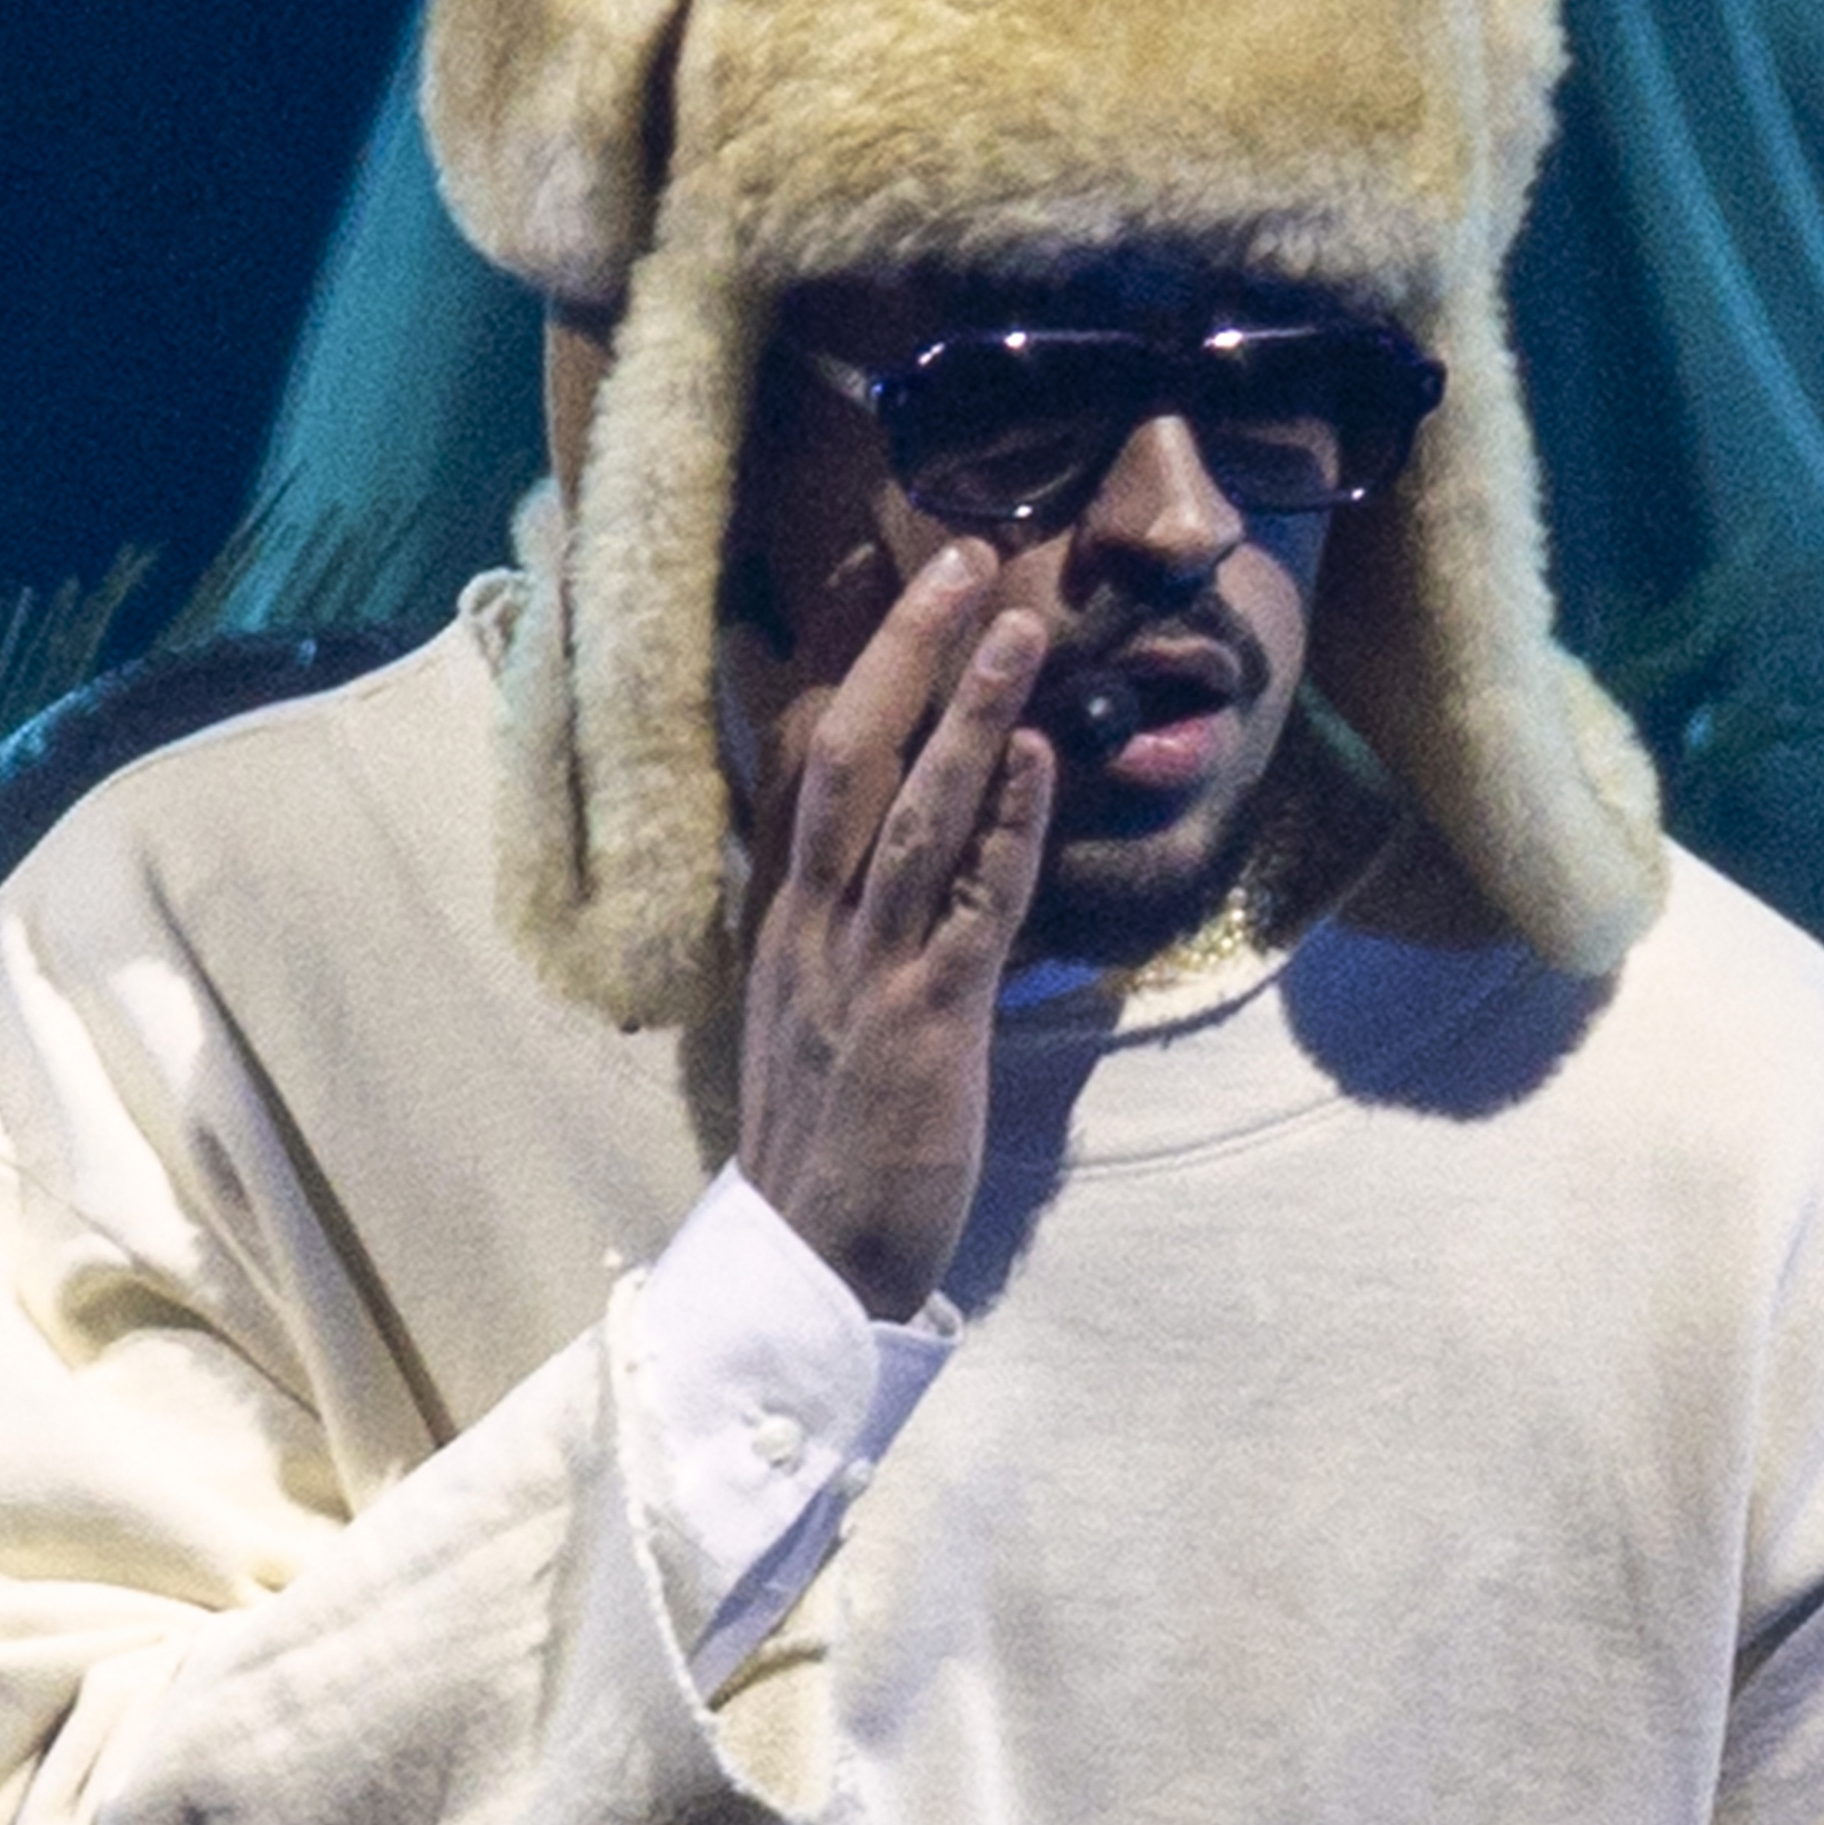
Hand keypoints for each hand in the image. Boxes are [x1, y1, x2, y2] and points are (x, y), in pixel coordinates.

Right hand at [732, 538, 1052, 1317]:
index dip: (835, 663)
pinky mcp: (922, 1022)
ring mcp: (861, 970)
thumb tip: (893, 869)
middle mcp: (811, 929)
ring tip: (1013, 623)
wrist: (806, 1269)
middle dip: (900, 651)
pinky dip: (1006, 828)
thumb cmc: (830, 1152)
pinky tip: (1037, 759)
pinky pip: (970, 905)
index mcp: (785, 923)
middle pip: (846, 756)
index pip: (803, 764)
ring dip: (965, 711)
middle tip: (956, 555)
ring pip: (909, 812)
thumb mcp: (816, 1020)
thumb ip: (845, 935)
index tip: (868, 571)